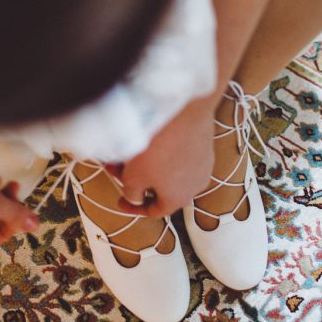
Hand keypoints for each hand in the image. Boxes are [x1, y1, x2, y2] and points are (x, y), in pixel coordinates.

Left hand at [116, 100, 215, 216]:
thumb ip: (132, 193)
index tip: (121, 201)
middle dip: (136, 180)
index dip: (134, 207)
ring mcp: (202, 163)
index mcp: (179, 198)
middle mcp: (196, 184)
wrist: (182, 110)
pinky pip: (179, 154)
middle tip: (117, 168)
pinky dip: (162, 153)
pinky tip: (148, 140)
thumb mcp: (134, 177)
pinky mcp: (203, 143)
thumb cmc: (159, 147)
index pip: (155, 211)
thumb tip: (136, 197)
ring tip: (128, 151)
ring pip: (169, 170)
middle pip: (161, 188)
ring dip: (147, 165)